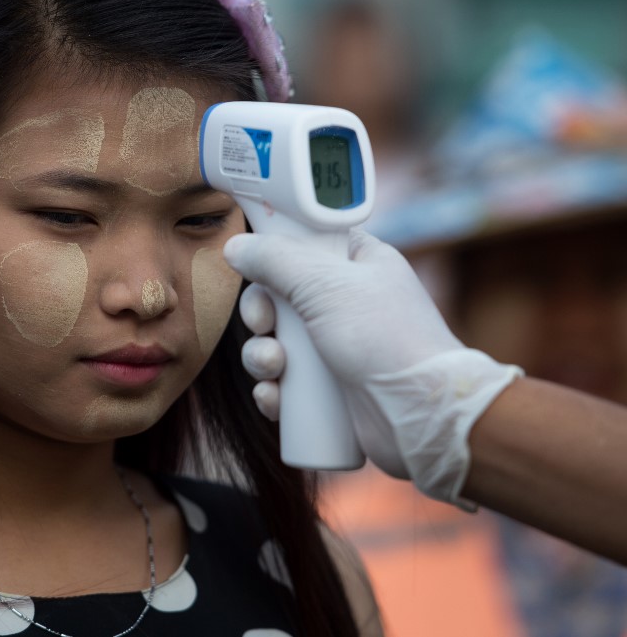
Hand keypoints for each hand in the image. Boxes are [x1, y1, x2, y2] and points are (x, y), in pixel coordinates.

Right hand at [225, 230, 521, 505]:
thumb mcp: (326, 285)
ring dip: (261, 358)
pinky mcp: (331, 391)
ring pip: (276, 344)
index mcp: (356, 263)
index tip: (254, 267)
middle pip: (278, 297)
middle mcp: (346, 302)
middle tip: (264, 326)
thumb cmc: (385, 339)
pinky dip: (273, 391)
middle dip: (261, 317)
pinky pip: (285, 385)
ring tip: (273, 370)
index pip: (304, 243)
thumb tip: (235, 246)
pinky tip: (274, 399)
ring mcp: (337, 348)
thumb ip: (276, 260)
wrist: (423, 417)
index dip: (273, 253)